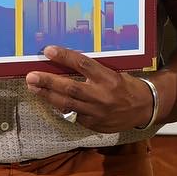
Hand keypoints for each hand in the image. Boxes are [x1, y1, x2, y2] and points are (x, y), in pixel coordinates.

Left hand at [24, 46, 158, 132]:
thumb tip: (69, 66)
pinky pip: (73, 115)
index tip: (48, 50)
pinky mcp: (94, 124)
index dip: (64, 57)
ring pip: (67, 104)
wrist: (145, 108)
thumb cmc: (128, 87)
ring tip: (33, 88)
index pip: (83, 64)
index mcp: (109, 78)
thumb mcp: (115, 74)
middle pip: (70, 87)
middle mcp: (102, 95)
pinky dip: (62, 107)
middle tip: (31, 76)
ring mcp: (97, 112)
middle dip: (48, 81)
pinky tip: (51, 101)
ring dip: (48, 95)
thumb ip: (94, 73)